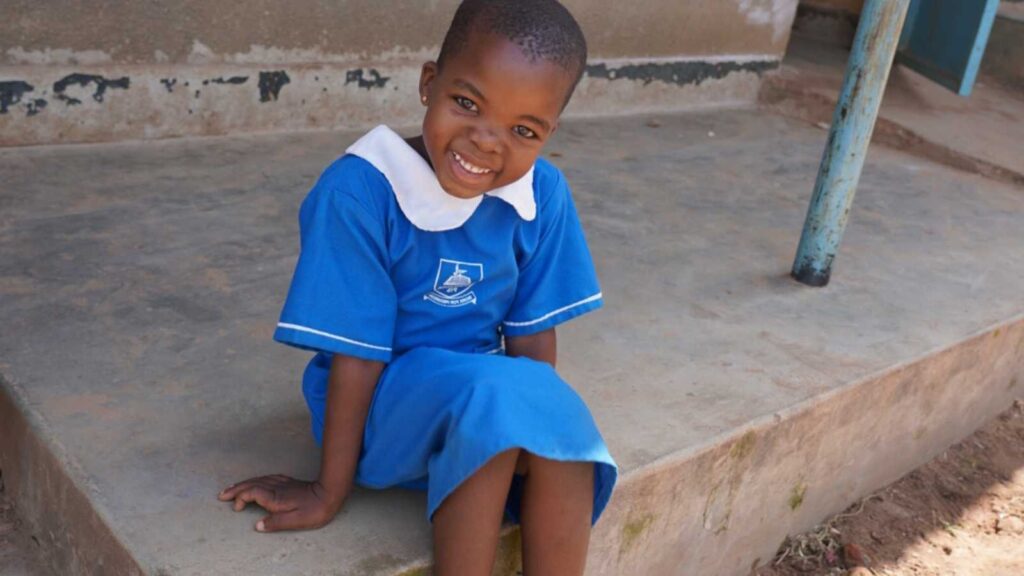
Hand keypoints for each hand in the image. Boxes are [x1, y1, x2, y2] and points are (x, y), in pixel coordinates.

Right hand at [218, 474, 345, 532]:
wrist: (330, 493)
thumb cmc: (315, 510)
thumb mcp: (296, 521)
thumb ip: (276, 523)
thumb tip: (257, 526)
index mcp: (275, 497)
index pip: (252, 493)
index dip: (241, 498)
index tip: (237, 509)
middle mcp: (276, 487)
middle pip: (252, 484)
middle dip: (236, 489)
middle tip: (222, 494)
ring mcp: (282, 483)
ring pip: (258, 480)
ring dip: (244, 483)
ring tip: (232, 488)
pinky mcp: (288, 482)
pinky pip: (267, 478)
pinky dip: (256, 480)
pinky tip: (255, 482)